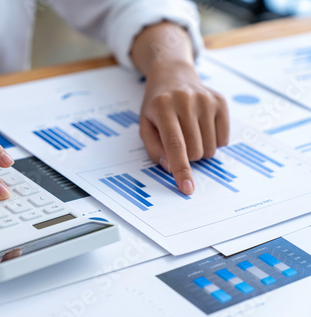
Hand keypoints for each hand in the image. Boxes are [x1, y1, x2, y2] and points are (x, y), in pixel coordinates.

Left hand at [139, 61, 228, 193]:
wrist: (173, 76)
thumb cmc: (156, 106)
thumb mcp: (145, 124)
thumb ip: (154, 149)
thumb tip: (170, 168)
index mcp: (162, 107)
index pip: (174, 145)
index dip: (181, 169)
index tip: (187, 188)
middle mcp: (186, 101)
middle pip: (195, 150)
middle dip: (187, 157)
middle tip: (179, 142)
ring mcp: (206, 100)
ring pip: (211, 148)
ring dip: (200, 150)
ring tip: (189, 133)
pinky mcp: (220, 101)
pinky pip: (223, 139)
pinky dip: (213, 141)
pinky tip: (201, 127)